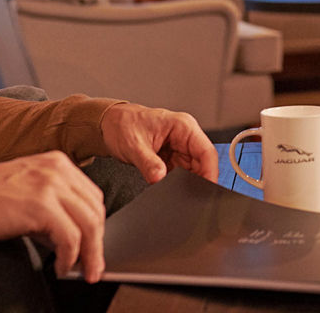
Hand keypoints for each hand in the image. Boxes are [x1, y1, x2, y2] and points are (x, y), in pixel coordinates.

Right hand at [0, 151, 106, 281]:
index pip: (91, 197)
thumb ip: (53, 208)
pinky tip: (61, 267)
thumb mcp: (27, 192)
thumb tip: (72, 240)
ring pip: (89, 224)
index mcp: (57, 163)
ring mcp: (51, 186)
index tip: (95, 246)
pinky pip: (70, 237)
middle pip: (95, 210)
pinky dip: (70, 257)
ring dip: (90, 254)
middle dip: (97, 242)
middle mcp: (58, 170)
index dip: (97, 225)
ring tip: (84, 271)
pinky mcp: (42, 206)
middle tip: (94, 266)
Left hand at [100, 103, 218, 184]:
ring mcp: (179, 148)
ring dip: (186, 183)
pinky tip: (168, 187)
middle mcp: (185, 136)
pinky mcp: (172, 158)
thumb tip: (160, 179)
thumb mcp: (134, 146)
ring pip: (193, 171)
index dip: (210, 172)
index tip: (206, 189)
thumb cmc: (123, 124)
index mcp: (183, 126)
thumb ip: (148, 164)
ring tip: (173, 190)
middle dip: (197, 180)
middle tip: (188, 196)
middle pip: (203, 164)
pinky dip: (176, 182)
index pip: (206, 151)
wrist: (110, 124)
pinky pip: (181, 174)